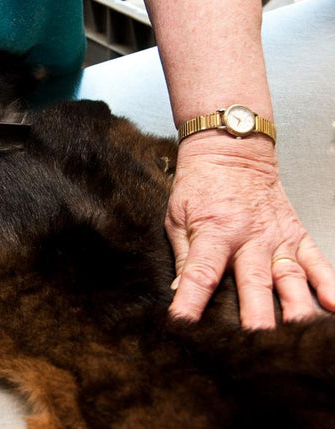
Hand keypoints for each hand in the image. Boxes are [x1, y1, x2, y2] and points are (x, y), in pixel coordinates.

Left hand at [166, 132, 334, 328]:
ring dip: (295, 307)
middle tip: (256, 345)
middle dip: (255, 316)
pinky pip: (317, 261)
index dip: (191, 302)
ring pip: (290, 278)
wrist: (231, 151)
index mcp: (214, 232)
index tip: (184, 327)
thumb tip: (178, 291)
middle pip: (253, 283)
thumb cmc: (199, 186)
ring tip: (299, 333)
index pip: (201, 274)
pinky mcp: (295, 234)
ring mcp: (277, 237)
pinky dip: (329, 283)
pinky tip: (334, 306)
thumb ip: (183, 255)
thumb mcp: (178, 217)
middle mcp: (249, 238)